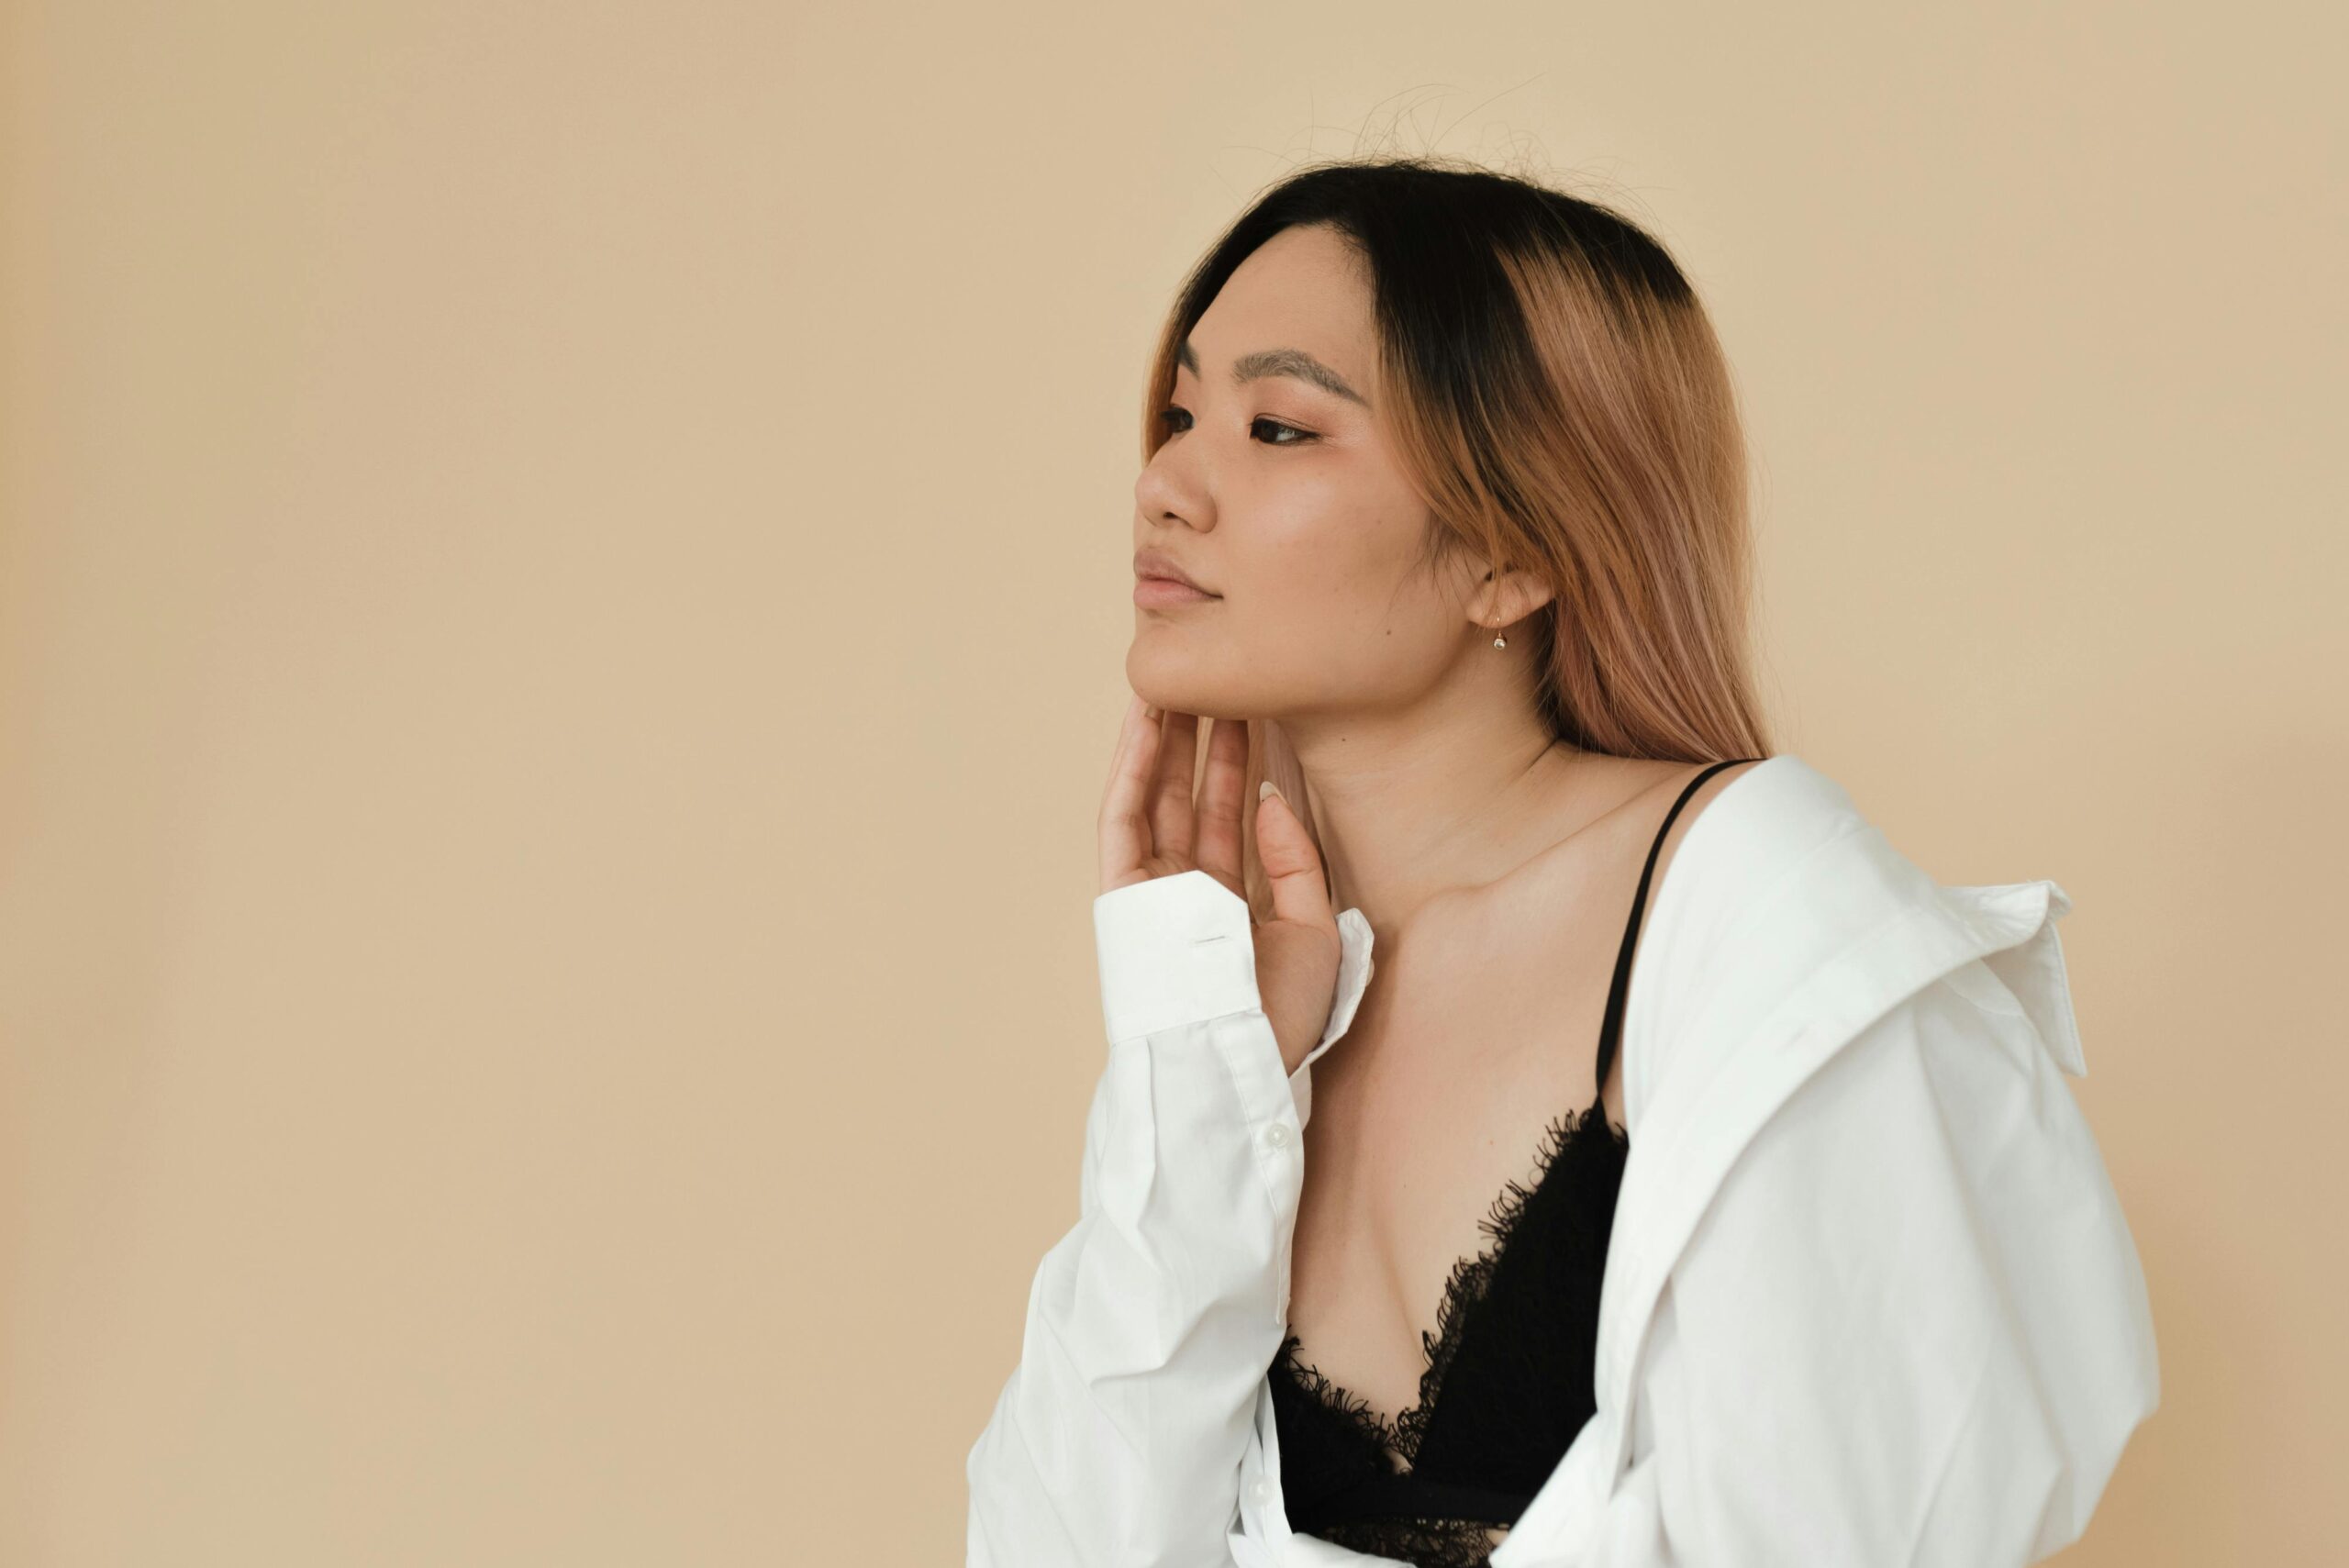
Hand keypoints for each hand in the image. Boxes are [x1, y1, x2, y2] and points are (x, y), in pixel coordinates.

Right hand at [1100, 694, 1344, 1074]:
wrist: (1238, 1064)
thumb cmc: (1279, 1016)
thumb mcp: (1314, 929)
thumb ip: (1294, 862)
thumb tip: (1269, 799)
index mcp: (1228, 903)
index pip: (1230, 815)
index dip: (1239, 760)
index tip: (1252, 704)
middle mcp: (1186, 891)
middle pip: (1190, 794)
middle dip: (1201, 734)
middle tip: (1214, 672)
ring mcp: (1152, 889)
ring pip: (1153, 794)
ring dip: (1164, 735)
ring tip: (1177, 676)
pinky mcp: (1123, 892)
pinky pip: (1123, 815)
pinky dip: (1131, 764)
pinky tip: (1147, 717)